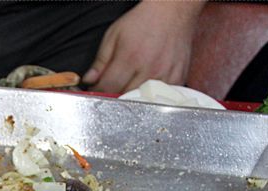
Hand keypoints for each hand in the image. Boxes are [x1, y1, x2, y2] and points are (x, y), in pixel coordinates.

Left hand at [83, 0, 204, 93]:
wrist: (173, 11)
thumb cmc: (142, 21)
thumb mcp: (113, 35)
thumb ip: (100, 61)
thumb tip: (89, 80)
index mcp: (130, 57)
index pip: (108, 87)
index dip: (99, 91)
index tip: (97, 89)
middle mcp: (149, 68)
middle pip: (125, 97)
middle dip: (114, 96)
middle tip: (112, 89)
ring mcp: (165, 75)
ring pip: (143, 101)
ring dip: (133, 99)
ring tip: (129, 87)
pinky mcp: (178, 78)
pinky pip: (161, 98)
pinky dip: (151, 97)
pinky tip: (146, 88)